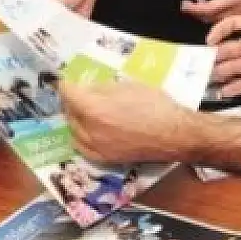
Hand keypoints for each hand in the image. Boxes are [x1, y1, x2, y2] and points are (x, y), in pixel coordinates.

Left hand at [57, 79, 193, 164]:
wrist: (174, 135)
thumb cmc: (155, 106)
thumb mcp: (128, 87)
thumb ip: (103, 88)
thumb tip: (87, 89)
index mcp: (94, 109)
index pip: (69, 94)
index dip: (66, 85)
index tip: (66, 81)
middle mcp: (90, 131)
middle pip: (69, 113)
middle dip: (71, 102)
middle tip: (78, 94)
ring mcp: (96, 147)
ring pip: (74, 131)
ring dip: (75, 119)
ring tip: (84, 111)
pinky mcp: (104, 159)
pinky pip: (82, 147)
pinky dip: (81, 136)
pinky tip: (88, 130)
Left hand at [180, 0, 240, 24]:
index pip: (207, 10)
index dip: (193, 9)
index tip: (184, 4)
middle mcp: (238, 12)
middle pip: (211, 20)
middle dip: (197, 13)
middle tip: (189, 4)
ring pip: (219, 24)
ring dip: (207, 16)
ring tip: (202, 3)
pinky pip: (229, 23)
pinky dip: (218, 18)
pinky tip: (216, 8)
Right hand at [205, 15, 240, 96]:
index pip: (235, 25)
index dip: (220, 31)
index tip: (209, 42)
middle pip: (232, 49)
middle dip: (218, 57)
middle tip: (205, 68)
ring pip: (237, 67)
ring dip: (224, 73)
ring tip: (211, 81)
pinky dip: (237, 87)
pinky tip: (225, 92)